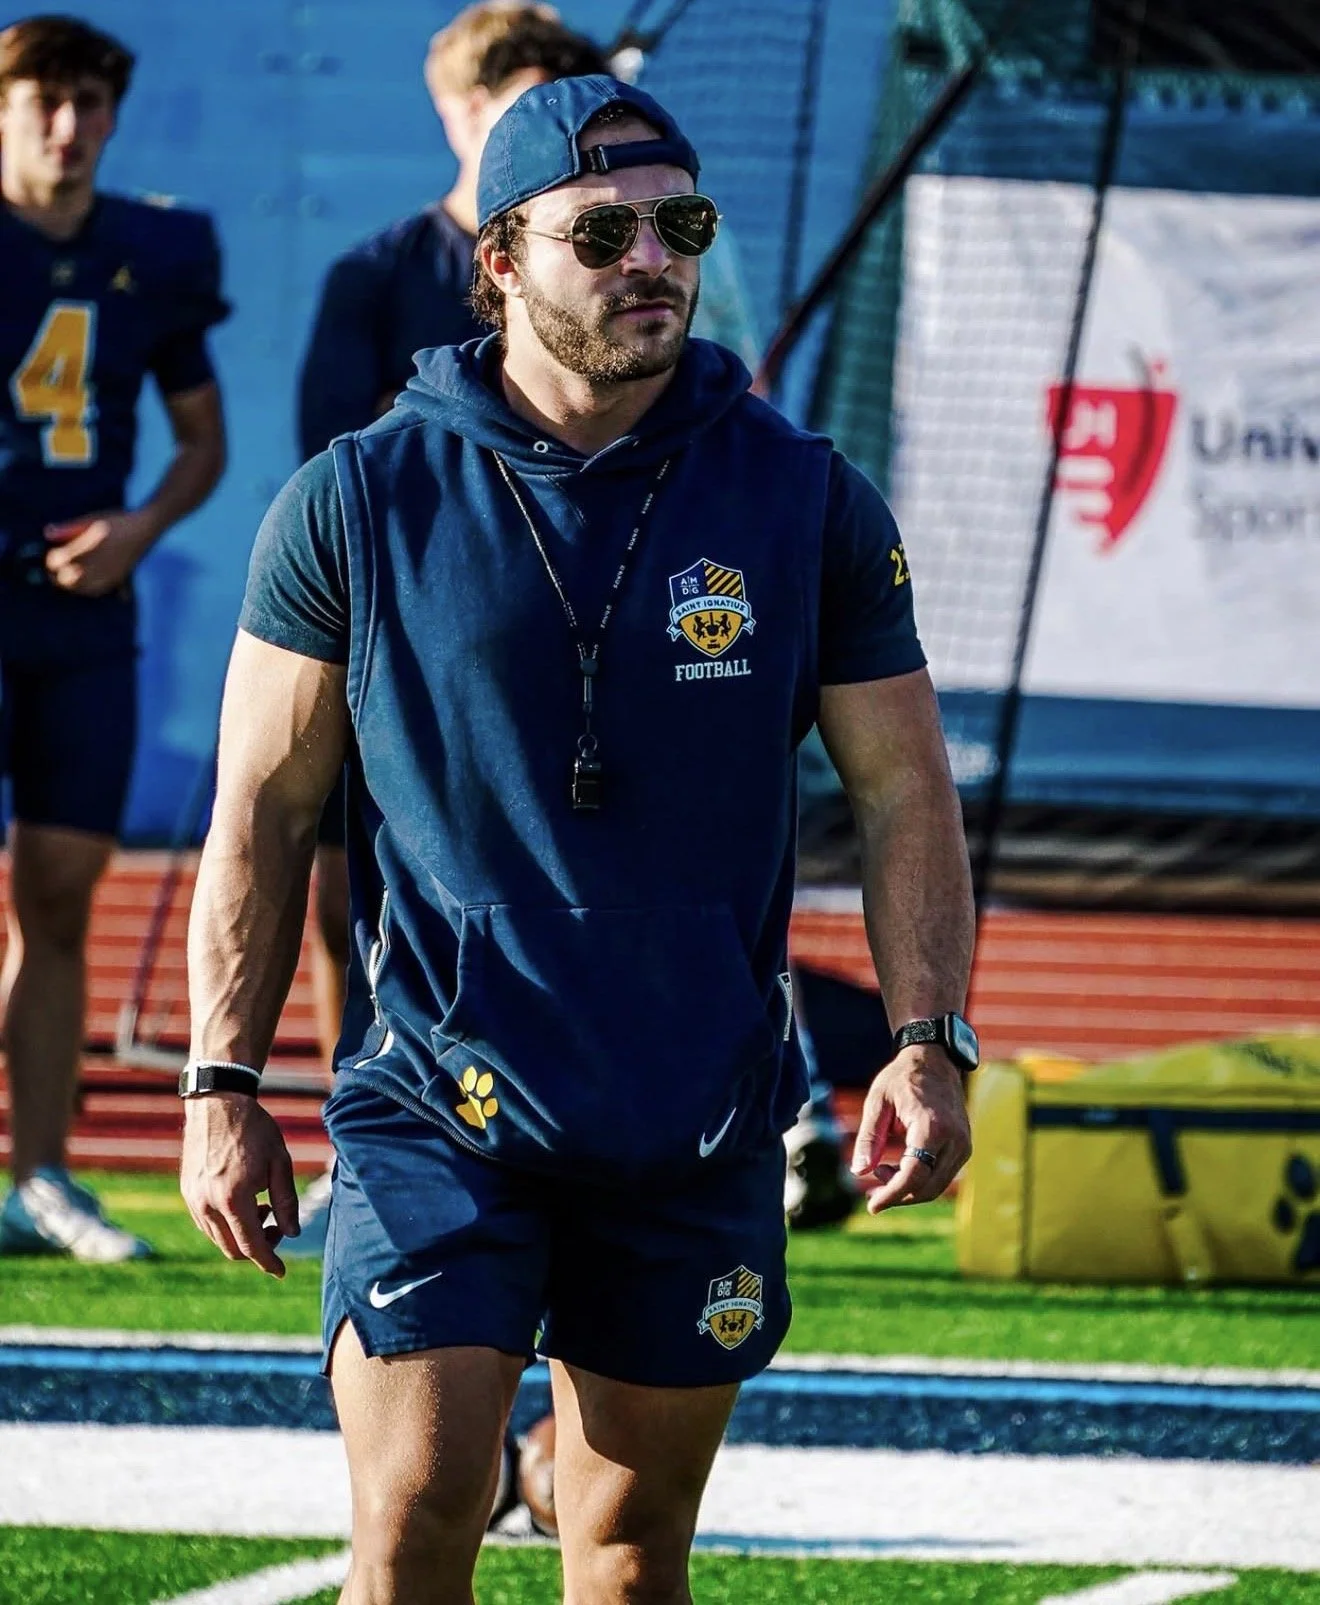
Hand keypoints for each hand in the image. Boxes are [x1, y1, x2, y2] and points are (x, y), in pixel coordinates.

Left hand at [44, 508, 156, 595]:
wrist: (146, 528)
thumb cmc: (118, 522)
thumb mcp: (93, 520)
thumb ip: (70, 528)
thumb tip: (47, 533)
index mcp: (90, 547)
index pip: (61, 560)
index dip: (52, 560)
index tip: (50, 556)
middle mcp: (100, 563)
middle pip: (69, 578)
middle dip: (58, 575)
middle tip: (53, 570)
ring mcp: (110, 573)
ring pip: (83, 587)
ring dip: (72, 585)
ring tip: (66, 579)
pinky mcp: (118, 578)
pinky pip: (98, 589)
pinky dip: (87, 589)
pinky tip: (85, 585)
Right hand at [180, 1092, 300, 1277]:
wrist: (218, 1103)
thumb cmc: (255, 1130)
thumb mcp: (280, 1163)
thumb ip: (286, 1202)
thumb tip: (291, 1233)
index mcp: (234, 1198)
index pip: (252, 1246)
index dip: (269, 1262)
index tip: (281, 1272)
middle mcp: (207, 1205)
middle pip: (232, 1250)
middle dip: (258, 1249)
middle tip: (277, 1228)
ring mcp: (193, 1200)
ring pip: (217, 1239)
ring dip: (241, 1236)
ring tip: (263, 1209)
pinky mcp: (187, 1192)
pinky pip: (206, 1224)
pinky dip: (226, 1226)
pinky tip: (244, 1203)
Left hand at [849, 1043, 971, 1212]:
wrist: (935, 1060)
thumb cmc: (902, 1078)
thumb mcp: (877, 1102)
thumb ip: (868, 1138)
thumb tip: (859, 1171)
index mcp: (932, 1126)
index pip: (914, 1174)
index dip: (892, 1194)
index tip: (872, 1206)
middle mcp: (954, 1139)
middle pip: (927, 1187)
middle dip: (897, 1195)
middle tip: (870, 1190)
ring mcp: (963, 1145)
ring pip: (936, 1186)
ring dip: (907, 1189)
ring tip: (881, 1170)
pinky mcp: (964, 1148)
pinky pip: (942, 1175)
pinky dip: (920, 1180)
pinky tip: (897, 1166)